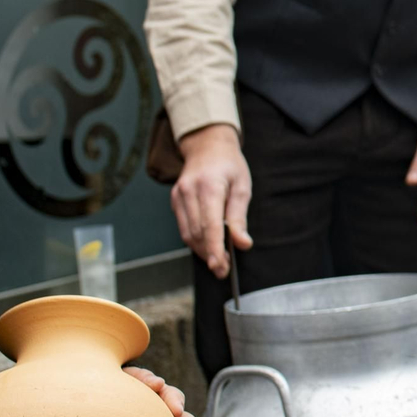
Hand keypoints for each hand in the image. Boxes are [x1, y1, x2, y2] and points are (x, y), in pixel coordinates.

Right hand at [172, 123, 252, 279]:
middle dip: (210, 255)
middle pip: (197, 233)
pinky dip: (195, 240)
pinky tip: (208, 247)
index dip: (215, 249)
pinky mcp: (174, 201)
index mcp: (209, 186)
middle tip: (224, 270)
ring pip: (187, 234)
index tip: (221, 267)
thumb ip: (239, 217)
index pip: (210, 225)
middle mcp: (188, 192)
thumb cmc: (230, 166)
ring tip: (219, 263)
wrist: (207, 146)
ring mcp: (178, 196)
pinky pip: (183, 227)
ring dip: (202, 251)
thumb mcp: (243, 187)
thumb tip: (242, 243)